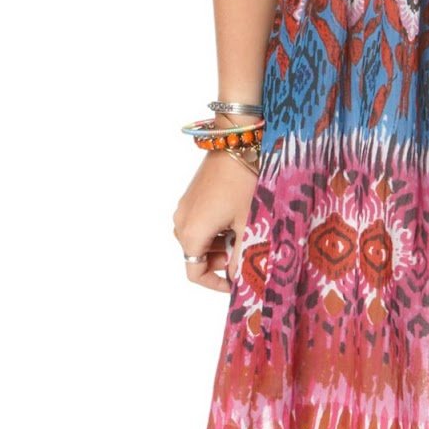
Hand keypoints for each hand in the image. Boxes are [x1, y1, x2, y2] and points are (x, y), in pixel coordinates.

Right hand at [172, 145, 259, 293]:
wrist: (236, 144)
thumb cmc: (243, 183)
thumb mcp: (247, 223)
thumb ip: (241, 256)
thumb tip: (238, 279)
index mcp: (192, 233)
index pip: (195, 274)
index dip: (215, 284)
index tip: (235, 283)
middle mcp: (181, 222)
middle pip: (195, 257)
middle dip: (219, 262)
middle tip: (242, 253)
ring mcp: (183, 208)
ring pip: (197, 240)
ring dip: (217, 245)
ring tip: (241, 232)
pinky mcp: (190, 197)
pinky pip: (197, 223)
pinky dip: (213, 229)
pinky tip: (234, 218)